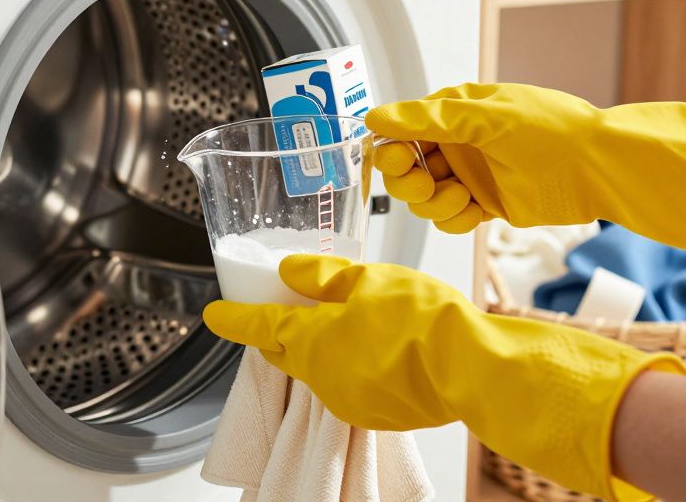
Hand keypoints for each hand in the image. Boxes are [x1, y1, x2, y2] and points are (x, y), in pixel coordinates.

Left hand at [204, 255, 684, 499]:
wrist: (473, 369)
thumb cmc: (423, 320)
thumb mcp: (367, 278)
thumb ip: (322, 275)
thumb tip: (290, 270)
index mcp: (311, 341)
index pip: (258, 326)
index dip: (233, 318)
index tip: (213, 314)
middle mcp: (321, 377)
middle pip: (286, 351)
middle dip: (277, 332)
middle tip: (280, 308)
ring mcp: (348, 401)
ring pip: (321, 368)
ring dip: (323, 346)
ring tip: (349, 319)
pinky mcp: (376, 415)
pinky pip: (351, 384)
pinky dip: (354, 364)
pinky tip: (380, 346)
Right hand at [366, 83, 685, 263]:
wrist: (597, 167)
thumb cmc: (552, 129)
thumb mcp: (485, 117)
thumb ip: (429, 119)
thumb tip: (377, 117)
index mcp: (454, 113)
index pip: (401, 132)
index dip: (392, 151)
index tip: (399, 160)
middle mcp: (457, 144)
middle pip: (406, 171)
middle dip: (410, 182)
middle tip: (429, 185)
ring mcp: (470, 175)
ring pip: (424, 199)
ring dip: (435, 204)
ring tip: (461, 198)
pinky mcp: (484, 204)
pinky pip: (450, 219)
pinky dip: (455, 219)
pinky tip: (476, 211)